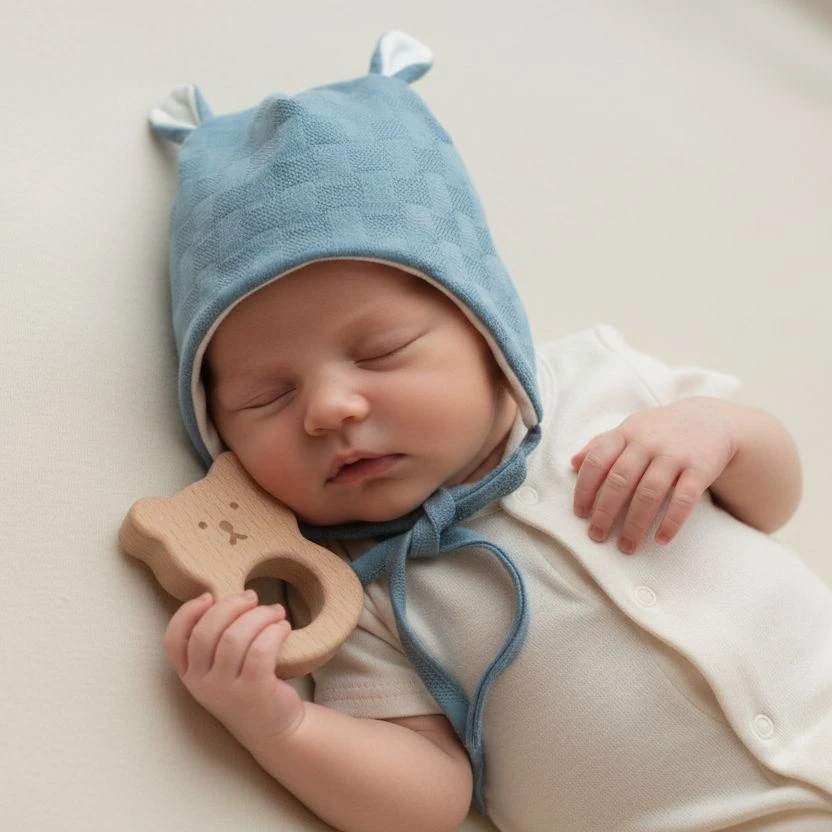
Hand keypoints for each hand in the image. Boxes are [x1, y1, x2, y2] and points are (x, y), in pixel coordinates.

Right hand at [163, 590, 304, 751]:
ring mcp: (226, 690)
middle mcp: (202, 684)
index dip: (187, 613)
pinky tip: (283, 628)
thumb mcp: (220, 668)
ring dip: (259, 615)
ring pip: (235, 638)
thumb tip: (229, 598)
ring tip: (276, 612)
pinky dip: (274, 632)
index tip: (208, 596)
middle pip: (206, 632)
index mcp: (189, 674)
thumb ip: (215, 640)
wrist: (273, 728)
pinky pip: (261, 651)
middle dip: (231, 606)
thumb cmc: (247, 686)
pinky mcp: (254, 692)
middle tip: (252, 597)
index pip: (173, 641)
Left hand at [570, 398, 736, 552]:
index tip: (580, 513)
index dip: (585, 488)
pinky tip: (661, 539)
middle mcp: (648, 442)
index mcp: (626, 434)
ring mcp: (674, 455)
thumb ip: (601, 444)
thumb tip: (572, 463)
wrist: (712, 419)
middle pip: (620, 480)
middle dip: (605, 511)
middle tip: (597, 535)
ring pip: (649, 492)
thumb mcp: (630, 429)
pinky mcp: (700, 468)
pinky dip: (672, 521)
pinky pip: (684, 499)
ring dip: (635, 523)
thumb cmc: (660, 430)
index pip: (598, 460)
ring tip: (626, 546)